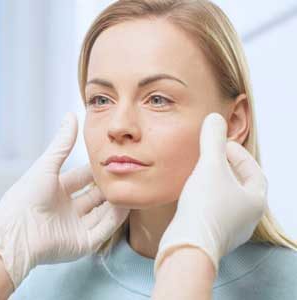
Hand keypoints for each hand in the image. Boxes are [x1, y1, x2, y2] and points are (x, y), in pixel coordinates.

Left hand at [0, 112, 129, 289]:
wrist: (16, 233)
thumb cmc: (27, 197)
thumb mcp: (47, 166)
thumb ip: (62, 143)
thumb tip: (71, 116)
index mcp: (58, 191)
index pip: (83, 179)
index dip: (97, 170)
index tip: (113, 160)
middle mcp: (68, 209)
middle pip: (94, 196)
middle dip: (109, 186)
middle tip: (125, 174)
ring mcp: (76, 226)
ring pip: (102, 213)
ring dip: (116, 201)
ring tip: (130, 188)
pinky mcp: (83, 243)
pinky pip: (104, 229)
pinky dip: (116, 218)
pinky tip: (126, 205)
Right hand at [154, 112, 267, 276]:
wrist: (188, 245)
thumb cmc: (205, 206)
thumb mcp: (211, 166)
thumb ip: (213, 140)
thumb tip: (214, 118)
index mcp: (255, 201)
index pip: (254, 171)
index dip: (239, 154)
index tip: (221, 145)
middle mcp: (247, 217)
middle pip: (241, 184)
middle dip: (227, 167)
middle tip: (211, 156)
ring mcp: (231, 228)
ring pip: (227, 198)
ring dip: (216, 182)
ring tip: (201, 171)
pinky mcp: (214, 235)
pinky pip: (214, 209)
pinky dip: (207, 196)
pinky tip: (193, 192)